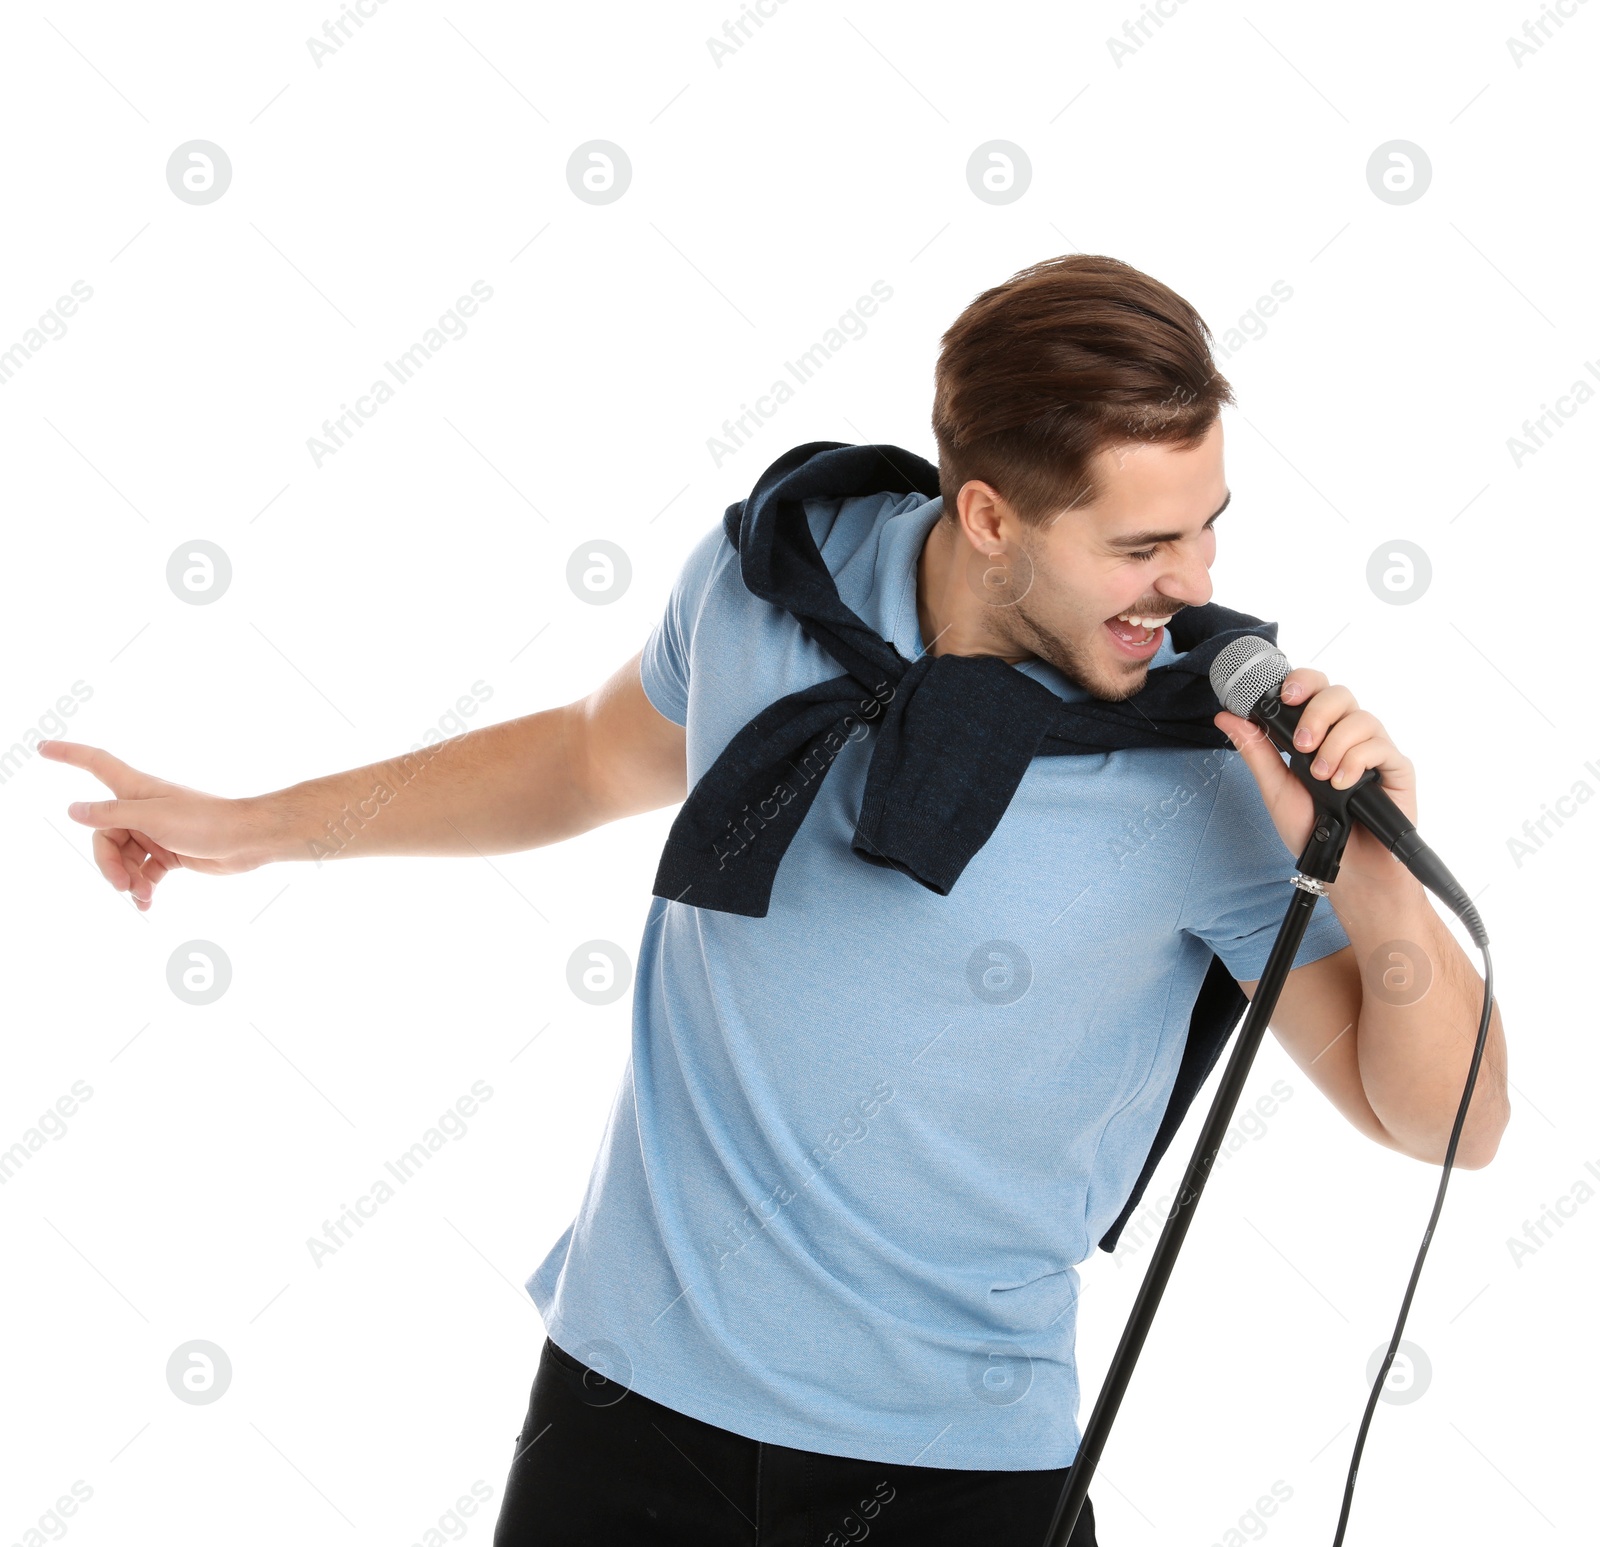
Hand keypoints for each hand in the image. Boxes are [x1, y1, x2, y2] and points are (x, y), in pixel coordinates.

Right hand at [40, 740, 266, 910]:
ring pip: (123, 857)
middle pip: (104, 834)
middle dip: (109, 863)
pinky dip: (143, 887)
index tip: (43, 748)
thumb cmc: (205, 821)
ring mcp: (155, 831)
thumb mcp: (153, 818)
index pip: (95, 764)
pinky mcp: (169, 852)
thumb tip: (74, 809)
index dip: (68, 754)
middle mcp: (142, 808)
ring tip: (143, 896)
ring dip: (128, 880)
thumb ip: (112, 815)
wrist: (248, 841)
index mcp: (136, 790)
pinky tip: (146, 904)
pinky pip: (144, 872)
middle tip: (122, 885)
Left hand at [1213, 669, 1417, 877]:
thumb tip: (1227, 716)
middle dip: (1316, 713)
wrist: (1342, 869)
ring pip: (1361, 718)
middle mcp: (1346, 736)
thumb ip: (1256, 751)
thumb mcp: (1275, 789)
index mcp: (1317, 734)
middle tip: (1302, 745)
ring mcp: (1372, 750)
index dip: (1302, 682)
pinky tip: (1342, 784)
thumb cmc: (1312, 830)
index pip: (1314, 690)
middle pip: (1340, 694)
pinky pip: (1380, 746)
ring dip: (1334, 744)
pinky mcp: (1396, 767)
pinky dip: (1356, 762)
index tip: (1285, 696)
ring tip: (1321, 776)